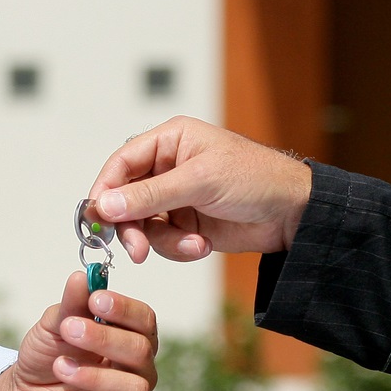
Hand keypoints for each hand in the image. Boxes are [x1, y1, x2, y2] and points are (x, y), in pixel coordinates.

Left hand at [0, 270, 158, 390]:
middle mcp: (137, 368)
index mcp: (128, 336)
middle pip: (141, 351)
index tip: (96, 300)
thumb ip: (71, 304)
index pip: (144, 320)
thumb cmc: (48, 355)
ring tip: (61, 368)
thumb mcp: (54, 326)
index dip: (124, 309)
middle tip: (70, 330)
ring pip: (136, 388)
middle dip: (104, 338)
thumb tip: (82, 278)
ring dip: (96, 376)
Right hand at [87, 116, 312, 264]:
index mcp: (170, 141)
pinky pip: (163, 241)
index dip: (104, 190)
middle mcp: (167, 167)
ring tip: (192, 244)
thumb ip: (151, 195)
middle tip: (136, 250)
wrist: (292, 213)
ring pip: (142, 225)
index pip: (121, 164)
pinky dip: (179, 248)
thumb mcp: (201, 181)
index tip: (97, 219)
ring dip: (162, 241)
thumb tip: (105, 205)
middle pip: (125, 199)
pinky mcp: (186, 223)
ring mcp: (175, 198)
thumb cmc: (256, 178)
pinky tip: (202, 245)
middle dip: (131, 226)